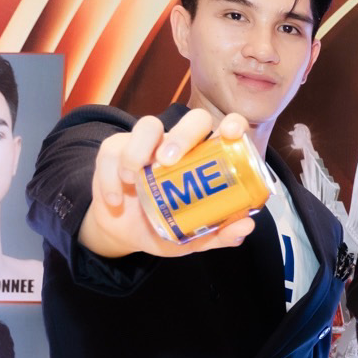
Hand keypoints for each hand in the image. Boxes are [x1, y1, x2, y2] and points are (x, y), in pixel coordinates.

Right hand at [78, 110, 256, 258]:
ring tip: (133, 178)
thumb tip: (246, 226)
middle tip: (168, 160)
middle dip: (183, 135)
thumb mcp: (193, 236)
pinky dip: (112, 176)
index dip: (234, 124)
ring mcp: (149, 144)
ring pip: (148, 125)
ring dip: (139, 149)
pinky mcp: (117, 150)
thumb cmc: (166, 225)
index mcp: (206, 160)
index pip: (227, 130)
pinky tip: (115, 199)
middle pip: (192, 120)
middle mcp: (181, 146)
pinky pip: (114, 150)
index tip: (232, 132)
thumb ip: (219, 234)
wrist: (126, 235)